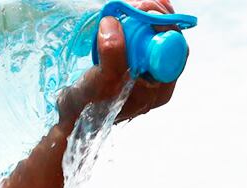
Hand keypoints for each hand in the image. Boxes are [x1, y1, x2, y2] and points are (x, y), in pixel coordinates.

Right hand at [56, 0, 178, 128]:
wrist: (72, 118)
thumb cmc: (88, 109)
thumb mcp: (101, 83)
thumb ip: (111, 55)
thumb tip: (113, 23)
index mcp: (159, 88)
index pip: (175, 50)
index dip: (163, 27)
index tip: (145, 12)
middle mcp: (156, 79)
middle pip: (166, 39)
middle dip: (153, 17)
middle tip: (136, 4)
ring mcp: (144, 69)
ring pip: (153, 35)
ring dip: (142, 18)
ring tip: (127, 6)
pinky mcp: (131, 61)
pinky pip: (139, 37)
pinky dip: (134, 23)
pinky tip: (126, 11)